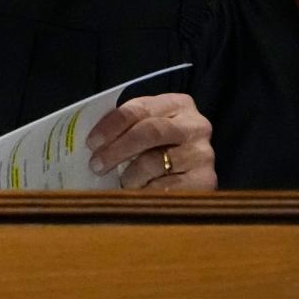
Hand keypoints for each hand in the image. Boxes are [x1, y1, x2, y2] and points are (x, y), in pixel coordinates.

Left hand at [86, 93, 216, 189]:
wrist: (192, 176)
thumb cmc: (158, 150)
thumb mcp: (146, 130)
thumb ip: (127, 128)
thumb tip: (93, 143)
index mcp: (178, 104)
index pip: (140, 108)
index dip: (112, 125)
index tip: (92, 143)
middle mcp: (196, 125)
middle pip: (150, 131)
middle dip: (118, 149)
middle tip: (96, 165)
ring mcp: (203, 154)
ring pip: (155, 162)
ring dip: (130, 175)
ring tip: (122, 182)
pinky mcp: (206, 181)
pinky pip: (166, 188)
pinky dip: (145, 192)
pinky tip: (139, 194)